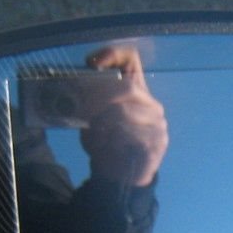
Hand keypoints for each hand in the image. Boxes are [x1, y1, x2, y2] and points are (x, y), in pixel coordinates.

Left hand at [79, 44, 168, 187]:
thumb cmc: (105, 143)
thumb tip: (75, 86)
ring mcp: (157, 122)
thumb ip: (88, 101)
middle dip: (99, 96)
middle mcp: (149, 103)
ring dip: (103, 121)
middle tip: (84, 109)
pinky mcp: (158, 141)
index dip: (112, 54)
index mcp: (134, 90)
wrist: (118, 178)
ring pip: (125, 111)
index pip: (130, 58)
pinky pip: (132, 133)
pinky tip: (109, 145)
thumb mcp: (91, 117)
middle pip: (126, 86)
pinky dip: (114, 138)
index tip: (93, 64)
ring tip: (96, 132)